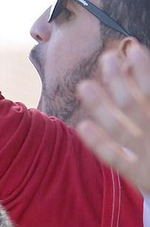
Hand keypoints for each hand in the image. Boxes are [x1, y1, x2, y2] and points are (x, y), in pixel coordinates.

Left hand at [78, 41, 149, 193]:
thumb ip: (147, 99)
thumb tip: (137, 61)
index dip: (144, 70)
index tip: (133, 49)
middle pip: (135, 104)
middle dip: (120, 80)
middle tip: (107, 58)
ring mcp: (149, 155)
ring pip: (121, 128)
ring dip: (102, 106)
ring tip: (84, 85)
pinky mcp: (140, 176)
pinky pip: (116, 158)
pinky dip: (100, 143)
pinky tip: (83, 126)